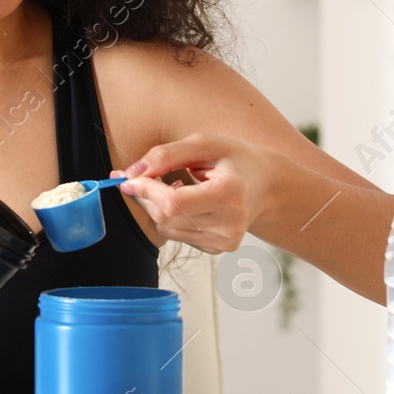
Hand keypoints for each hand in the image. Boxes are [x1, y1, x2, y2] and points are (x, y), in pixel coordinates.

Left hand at [116, 133, 273, 253]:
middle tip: (140, 176)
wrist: (267, 186)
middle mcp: (229, 225)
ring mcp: (224, 241)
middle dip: (144, 195)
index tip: (126, 176)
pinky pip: (176, 234)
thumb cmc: (235, 159)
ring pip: (166, 229)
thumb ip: (166, 155)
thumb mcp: (204, 144)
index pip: (174, 203)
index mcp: (229, 195)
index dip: (145, 190)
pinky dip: (170, 217)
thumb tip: (131, 173)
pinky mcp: (218, 249)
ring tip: (173, 184)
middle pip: (165, 217)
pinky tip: (186, 200)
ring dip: (155, 206)